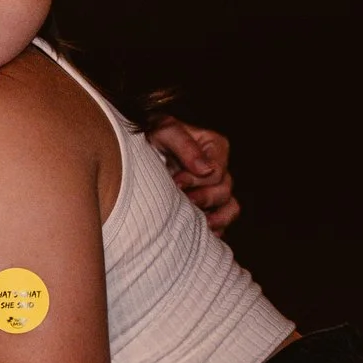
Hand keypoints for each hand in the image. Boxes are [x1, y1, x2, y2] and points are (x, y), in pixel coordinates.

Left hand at [146, 115, 237, 234]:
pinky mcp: (207, 205)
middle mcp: (217, 168)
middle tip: (182, 200)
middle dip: (202, 197)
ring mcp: (213, 187)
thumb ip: (184, 145)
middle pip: (223, 190)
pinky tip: (202, 233)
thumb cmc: (150, 135)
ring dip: (214, 217)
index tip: (176, 182)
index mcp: (214, 147)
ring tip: (196, 222)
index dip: (198, 180)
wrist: (132, 149)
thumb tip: (205, 169)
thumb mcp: (163, 130)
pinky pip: (223, 221)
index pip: (217, 171)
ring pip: (229, 207)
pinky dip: (216, 229)